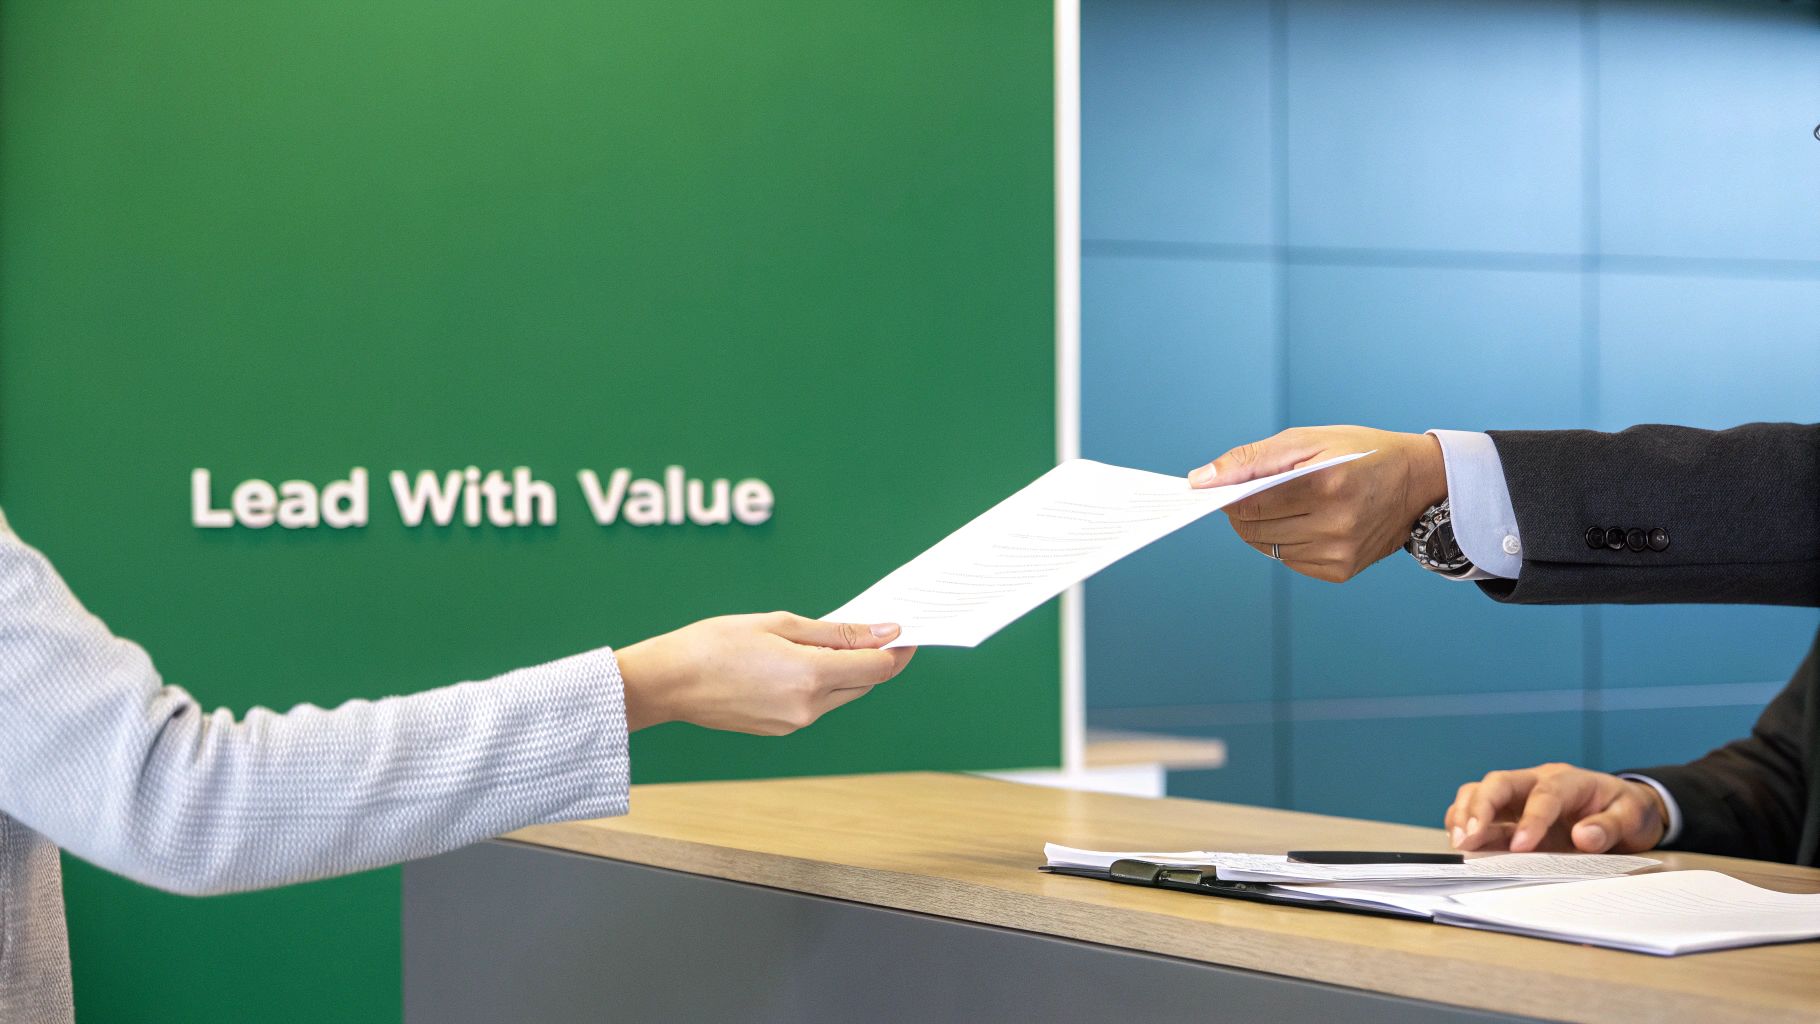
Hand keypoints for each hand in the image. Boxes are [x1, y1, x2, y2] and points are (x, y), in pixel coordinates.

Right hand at [615, 612, 915, 735]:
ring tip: (827, 641)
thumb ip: (836, 632)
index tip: (906, 629)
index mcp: (811, 677)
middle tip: (873, 628)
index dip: (899, 648)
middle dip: (875, 657)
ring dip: (846, 670)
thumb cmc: (715, 643)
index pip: (879, 667)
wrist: (668, 683)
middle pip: (865, 682)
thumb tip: (883, 632)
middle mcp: (809, 708)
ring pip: (842, 695)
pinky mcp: (781, 729)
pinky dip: (821, 683)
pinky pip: (817, 704)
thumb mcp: (779, 624)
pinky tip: (801, 662)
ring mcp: (795, 723)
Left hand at [1187, 426, 1446, 582]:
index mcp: (1325, 485)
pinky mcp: (1341, 571)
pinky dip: (1286, 542)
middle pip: (1253, 529)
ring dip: (1263, 527)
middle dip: (1243, 511)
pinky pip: (1289, 561)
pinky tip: (1306, 522)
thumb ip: (1249, 459)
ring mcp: (1339, 552)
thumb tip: (1199, 480)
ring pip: (1267, 548)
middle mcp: (1334, 524)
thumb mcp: (1306, 439)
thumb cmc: (1360, 452)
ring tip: (1288, 504)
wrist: (1418, 481)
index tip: (1221, 488)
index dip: (1228, 496)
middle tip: (1257, 492)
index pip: (1249, 503)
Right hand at [1445, 763, 1669, 853]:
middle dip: (1479, 808)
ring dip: (1464, 814)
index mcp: (1569, 780)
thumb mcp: (1632, 818)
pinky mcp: (1509, 812)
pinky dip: (1464, 823)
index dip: (1529, 820)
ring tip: (1459, 842)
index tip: (1520, 847)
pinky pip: (1477, 809)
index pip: (1543, 795)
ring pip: (1480, 791)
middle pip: (1498, 783)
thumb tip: (1584, 836)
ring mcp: (1519, 795)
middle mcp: (1536, 780)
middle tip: (1468, 839)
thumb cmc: (1625, 811)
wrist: (1622, 808)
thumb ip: (1609, 827)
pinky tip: (1462, 843)